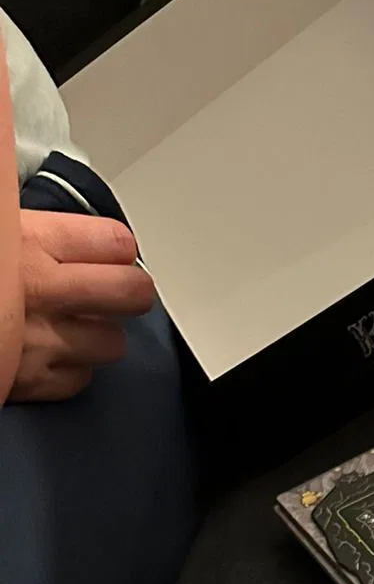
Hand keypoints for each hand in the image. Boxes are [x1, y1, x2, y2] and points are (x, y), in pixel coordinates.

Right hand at [9, 210, 156, 402]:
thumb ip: (32, 226)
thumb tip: (45, 201)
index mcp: (31, 240)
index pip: (116, 242)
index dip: (117, 250)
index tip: (111, 254)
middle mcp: (44, 290)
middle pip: (132, 292)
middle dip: (129, 291)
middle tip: (115, 291)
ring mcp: (42, 340)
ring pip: (114, 343)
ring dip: (101, 335)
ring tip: (76, 324)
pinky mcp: (32, 381)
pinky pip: (81, 380)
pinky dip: (72, 369)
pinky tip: (55, 354)